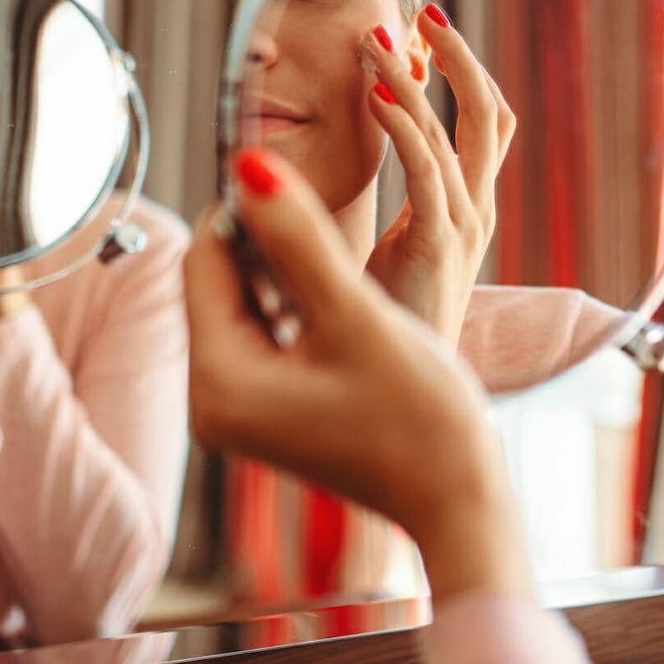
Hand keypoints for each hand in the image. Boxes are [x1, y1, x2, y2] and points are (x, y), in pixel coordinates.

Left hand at [185, 148, 531, 599]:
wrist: (459, 497)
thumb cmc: (419, 417)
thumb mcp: (357, 315)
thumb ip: (300, 238)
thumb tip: (249, 165)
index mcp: (219, 384)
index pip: (204, 261)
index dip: (245, 205)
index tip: (294, 166)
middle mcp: (213, 403)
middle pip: (219, 282)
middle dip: (264, 236)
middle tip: (319, 198)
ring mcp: (240, 412)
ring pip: (246, 303)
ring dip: (283, 264)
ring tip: (335, 242)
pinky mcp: (270, 412)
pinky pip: (267, 333)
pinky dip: (296, 300)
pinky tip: (340, 288)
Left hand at [359, 6, 516, 346]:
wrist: (419, 431)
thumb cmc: (387, 350)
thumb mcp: (379, 261)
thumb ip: (374, 213)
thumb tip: (332, 164)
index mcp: (466, 214)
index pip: (480, 125)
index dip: (455, 73)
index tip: (419, 32)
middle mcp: (474, 216)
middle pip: (487, 115)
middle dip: (453, 58)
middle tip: (420, 12)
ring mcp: (461, 231)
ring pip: (450, 133)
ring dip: (410, 80)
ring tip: (379, 38)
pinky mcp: (438, 249)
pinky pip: (427, 171)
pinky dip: (403, 126)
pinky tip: (373, 95)